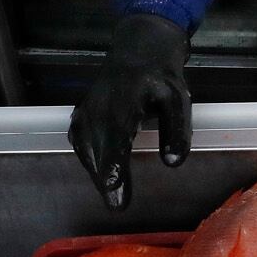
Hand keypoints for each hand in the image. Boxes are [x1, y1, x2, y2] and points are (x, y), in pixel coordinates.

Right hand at [69, 13, 191, 209]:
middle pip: (97, 152)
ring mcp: (84, 112)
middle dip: (105, 180)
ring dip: (97, 174)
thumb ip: (176, 130)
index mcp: (122, 104)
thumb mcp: (177, 99)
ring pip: (86, 150)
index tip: (116, 195)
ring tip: (113, 195)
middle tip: (118, 205)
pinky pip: (80, 144)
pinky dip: (90, 161)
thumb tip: (173, 162)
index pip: (115, 143)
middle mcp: (97, 109)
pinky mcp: (79, 116)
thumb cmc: (160, 78)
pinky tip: (102, 173)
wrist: (137, 50)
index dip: (114, 171)